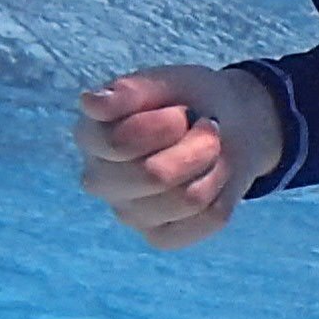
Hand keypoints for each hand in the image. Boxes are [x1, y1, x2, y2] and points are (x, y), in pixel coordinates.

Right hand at [74, 64, 282, 249]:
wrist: (229, 124)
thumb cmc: (189, 99)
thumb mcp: (167, 82)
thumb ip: (131, 91)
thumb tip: (90, 103)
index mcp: (90, 137)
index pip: (119, 144)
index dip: (166, 124)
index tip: (182, 110)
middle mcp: (99, 180)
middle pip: (154, 176)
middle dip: (197, 145)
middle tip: (207, 128)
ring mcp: (127, 213)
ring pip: (187, 199)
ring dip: (213, 166)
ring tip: (210, 151)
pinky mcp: (159, 236)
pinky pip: (207, 220)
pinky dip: (223, 193)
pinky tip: (212, 177)